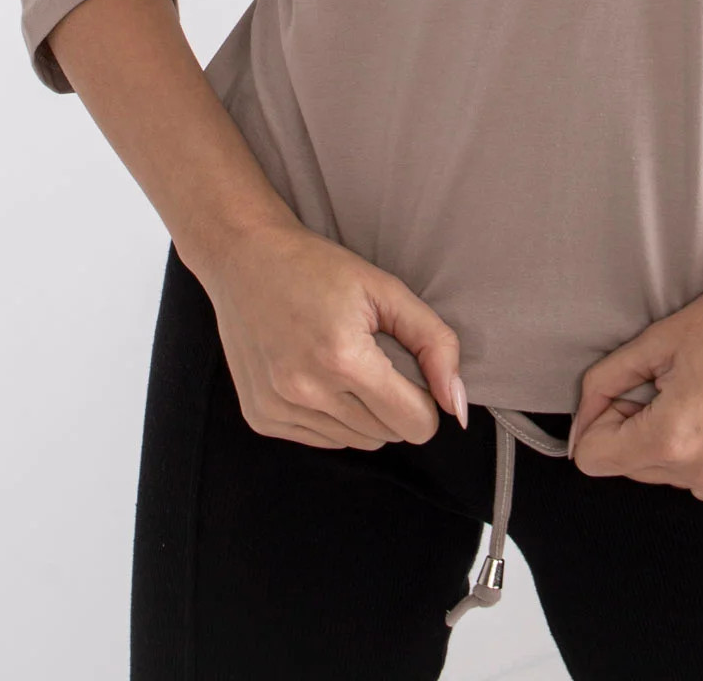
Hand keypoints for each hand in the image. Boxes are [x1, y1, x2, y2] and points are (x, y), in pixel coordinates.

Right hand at [192, 215, 467, 450]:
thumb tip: (457, 406)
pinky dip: (331, 417)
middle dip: (394, 403)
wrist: (246, 258)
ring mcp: (278, 408)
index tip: (411, 371)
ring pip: (356, 443)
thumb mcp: (387, 290)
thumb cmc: (318, 268)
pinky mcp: (261, 417)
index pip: (415, 424)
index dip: (424, 400)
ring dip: (363, 413)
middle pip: (387, 435)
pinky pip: (321, 440)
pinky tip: (317, 374)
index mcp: (343, 359)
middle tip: (374, 357)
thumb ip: (435, 344)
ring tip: (344, 363)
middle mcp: (306, 391)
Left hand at [566, 253, 702, 499]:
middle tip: (671, 380)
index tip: (626, 391)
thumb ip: (606, 381)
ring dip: (677, 444)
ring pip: (676, 477)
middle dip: (638, 429)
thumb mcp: (659, 338)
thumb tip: (581, 419)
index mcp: (674, 437)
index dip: (600, 421)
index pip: (595, 460)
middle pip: (635, 470)